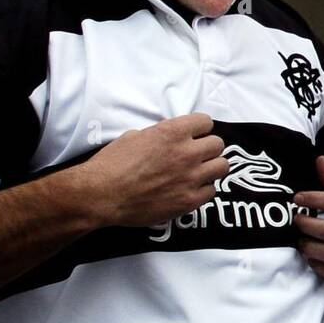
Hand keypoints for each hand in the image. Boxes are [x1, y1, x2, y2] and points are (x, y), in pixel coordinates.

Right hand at [72, 112, 227, 227]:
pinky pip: (211, 191)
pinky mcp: (189, 200)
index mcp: (173, 132)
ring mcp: (190, 178)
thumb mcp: (135, 136)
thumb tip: (169, 138)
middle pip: (218, 144)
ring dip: (211, 167)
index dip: (199, 128)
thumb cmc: (111, 164)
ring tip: (198, 171)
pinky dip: (203, 189)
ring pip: (222, 166)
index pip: (206, 121)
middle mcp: (187, 153)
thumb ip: (160, 135)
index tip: (194, 135)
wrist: (101, 195)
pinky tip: (190, 189)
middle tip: (196, 154)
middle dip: (207, 148)